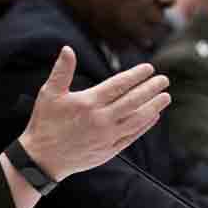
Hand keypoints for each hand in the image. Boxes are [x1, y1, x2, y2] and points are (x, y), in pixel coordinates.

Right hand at [18, 46, 170, 181]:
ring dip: (153, 107)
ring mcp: (107, 137)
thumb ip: (62, 71)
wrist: (42, 159)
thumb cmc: (44, 123)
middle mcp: (101, 120)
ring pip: (137, 119)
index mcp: (88, 103)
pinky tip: (152, 117)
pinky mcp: (108, 151)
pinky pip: (131, 136)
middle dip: (151, 89)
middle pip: (133, 101)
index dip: (136, 75)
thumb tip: (67, 48)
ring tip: (166, 97)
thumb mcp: (49, 93)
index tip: (149, 68)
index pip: (119, 85)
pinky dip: (144, 126)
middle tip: (164, 79)